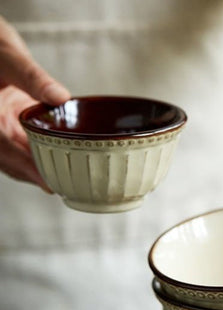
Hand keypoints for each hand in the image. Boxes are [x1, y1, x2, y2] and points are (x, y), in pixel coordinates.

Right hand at [0, 16, 70, 191]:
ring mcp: (0, 129)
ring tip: (66, 183)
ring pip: (15, 158)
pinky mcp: (9, 127)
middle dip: (34, 176)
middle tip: (64, 188)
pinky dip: (38, 157)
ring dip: (37, 171)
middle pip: (8, 160)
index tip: (46, 182)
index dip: (23, 166)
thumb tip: (61, 97)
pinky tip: (60, 163)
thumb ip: (33, 77)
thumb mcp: (10, 57)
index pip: (1, 146)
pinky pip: (21, 148)